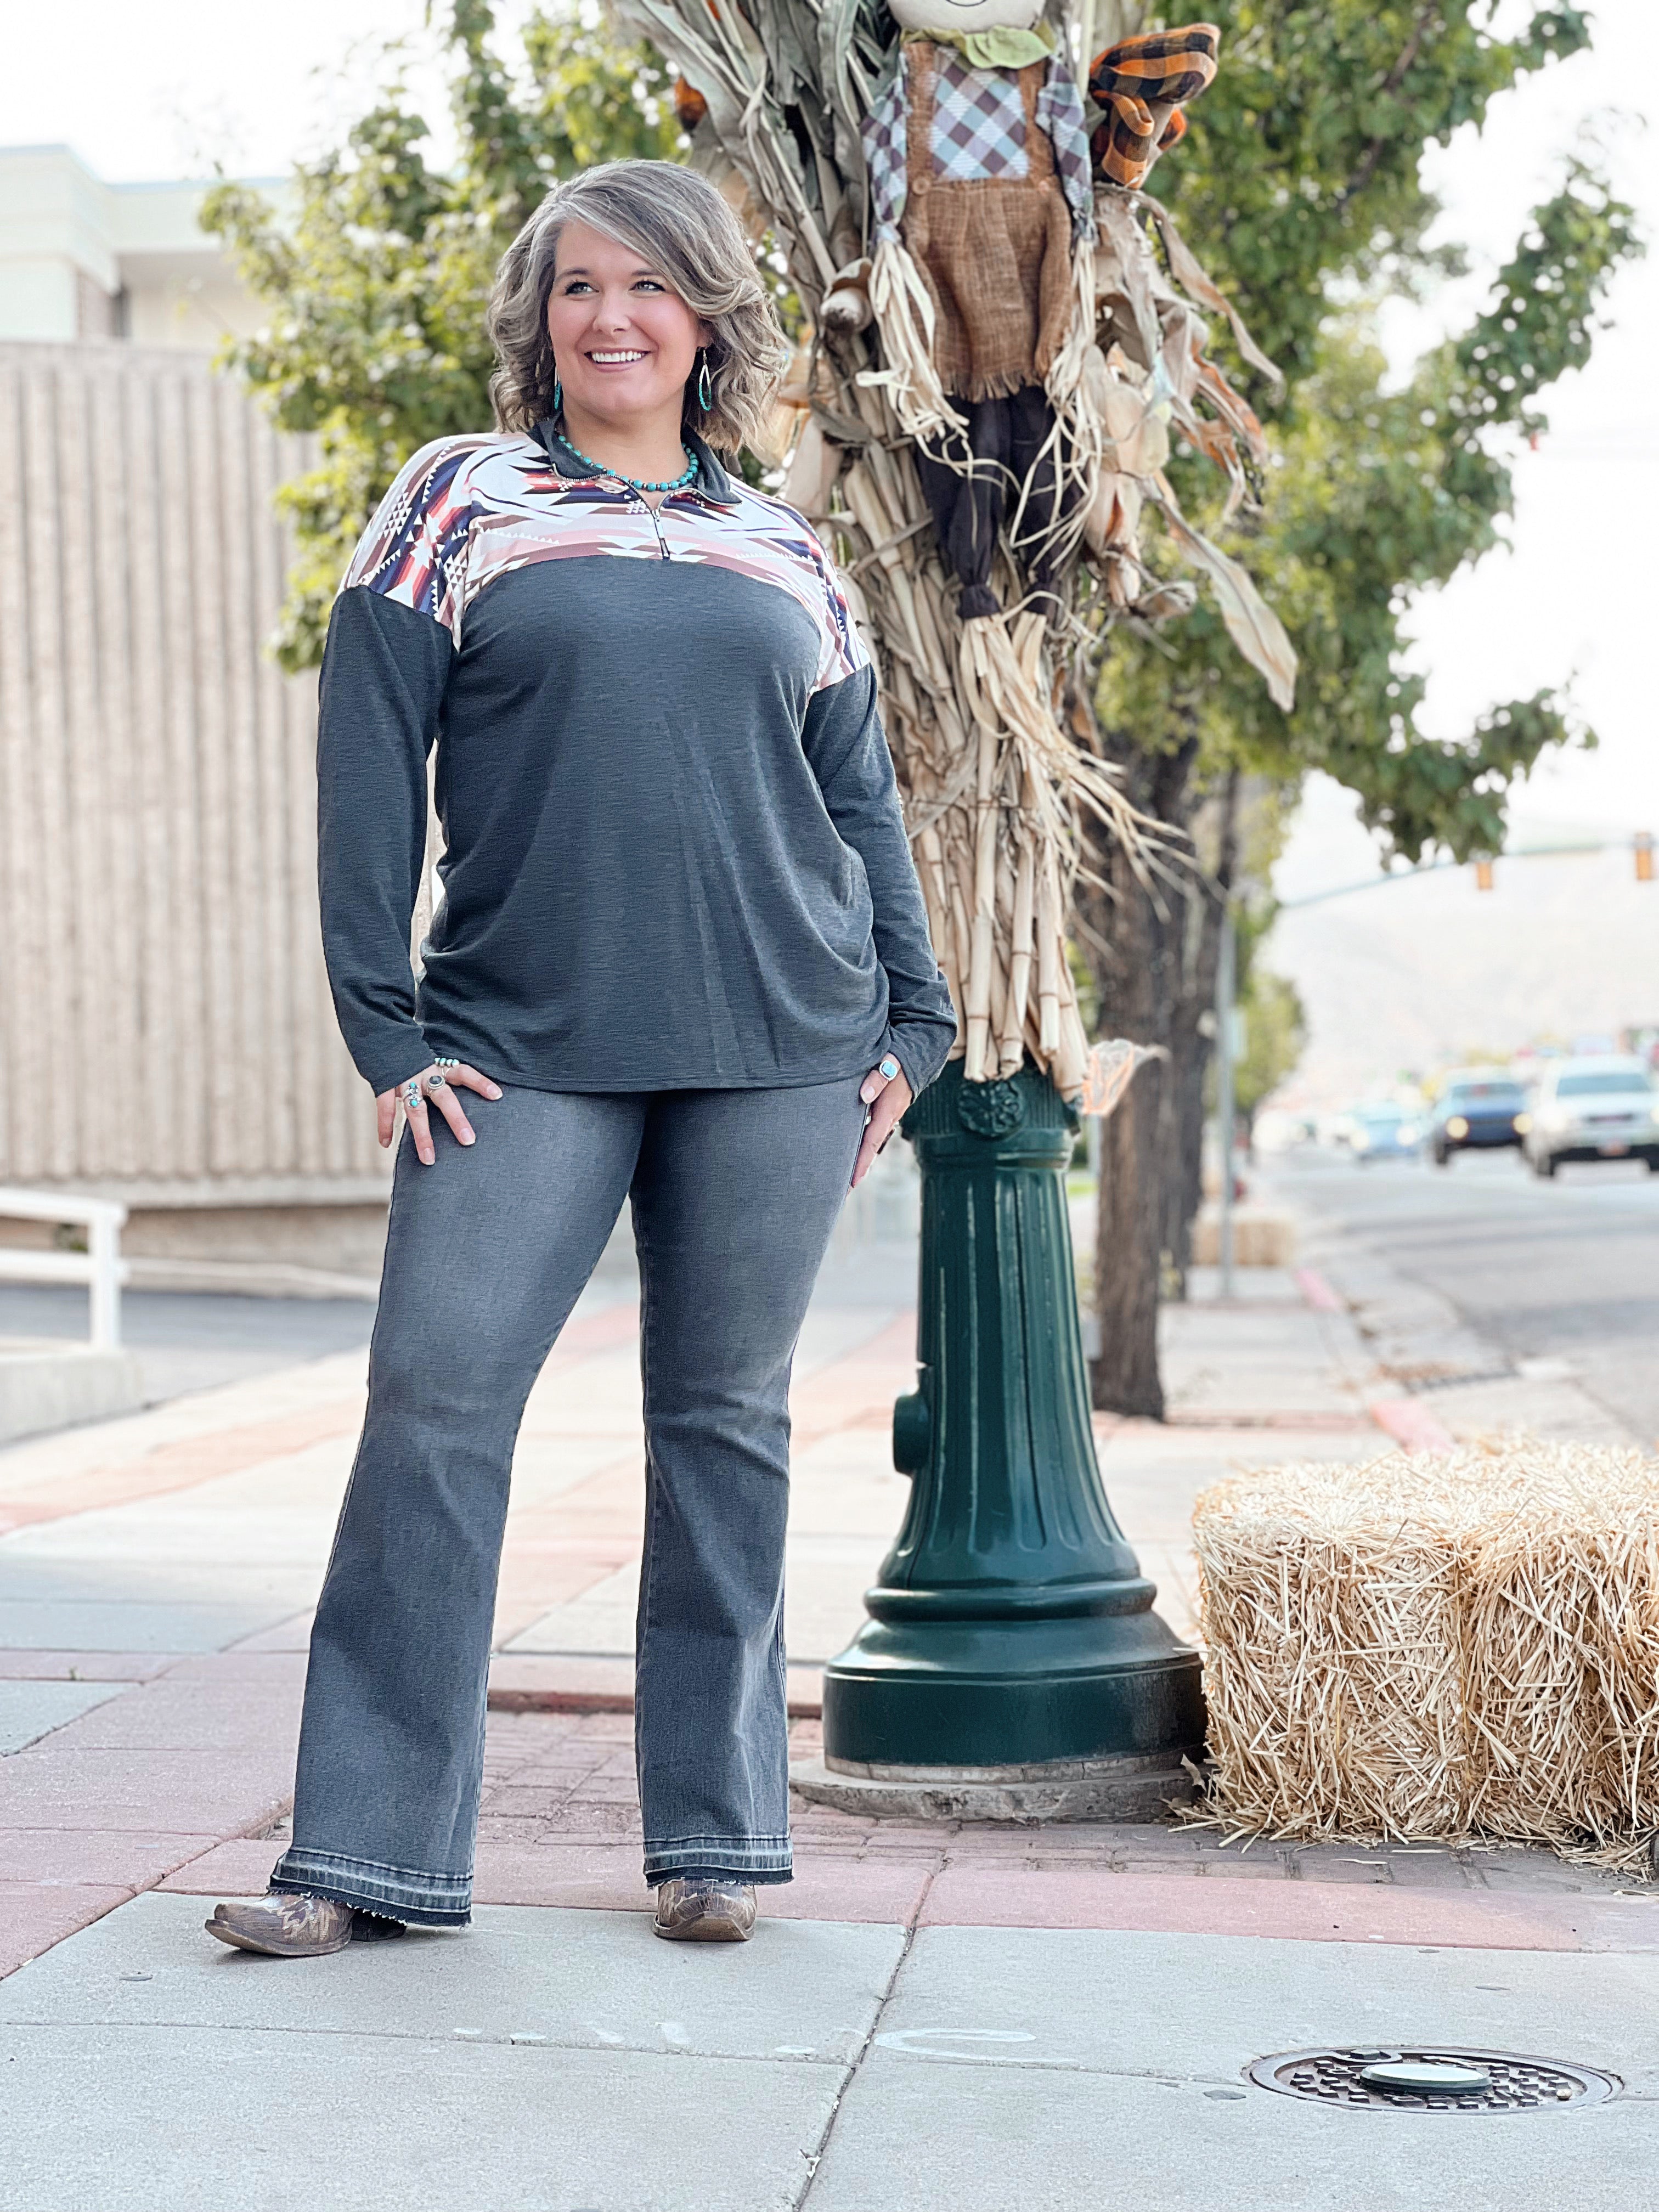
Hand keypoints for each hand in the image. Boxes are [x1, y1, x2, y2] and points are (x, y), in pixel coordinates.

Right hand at [375, 1062, 502, 1164]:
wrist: (382, 1036)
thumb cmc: (412, 1055)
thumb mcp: (432, 1062)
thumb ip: (445, 1077)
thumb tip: (469, 1096)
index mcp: (439, 1066)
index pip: (464, 1072)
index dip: (479, 1082)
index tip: (497, 1096)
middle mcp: (425, 1073)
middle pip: (444, 1097)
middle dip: (456, 1119)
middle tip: (469, 1140)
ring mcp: (404, 1079)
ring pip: (415, 1110)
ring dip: (422, 1136)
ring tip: (429, 1160)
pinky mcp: (383, 1082)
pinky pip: (385, 1107)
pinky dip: (385, 1126)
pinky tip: (386, 1144)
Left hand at [853, 1059, 911, 1188]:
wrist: (919, 1056)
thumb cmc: (899, 1059)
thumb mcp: (888, 1064)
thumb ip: (876, 1079)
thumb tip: (863, 1097)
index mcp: (887, 1110)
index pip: (872, 1142)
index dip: (862, 1162)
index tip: (852, 1181)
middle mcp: (890, 1118)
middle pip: (872, 1150)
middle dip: (859, 1171)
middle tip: (844, 1193)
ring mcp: (889, 1117)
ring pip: (872, 1144)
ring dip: (861, 1161)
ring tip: (846, 1180)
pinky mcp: (887, 1113)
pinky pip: (874, 1135)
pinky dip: (865, 1148)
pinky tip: (854, 1155)